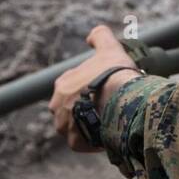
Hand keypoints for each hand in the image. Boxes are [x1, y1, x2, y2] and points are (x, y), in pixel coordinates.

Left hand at [48, 26, 140, 151]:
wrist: (120, 98)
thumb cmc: (113, 73)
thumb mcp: (109, 48)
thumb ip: (100, 36)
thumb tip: (92, 35)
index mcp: (62, 84)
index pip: (73, 88)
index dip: (89, 89)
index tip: (104, 91)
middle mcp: (57, 105)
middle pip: (71, 109)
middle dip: (86, 110)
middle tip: (106, 108)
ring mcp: (65, 125)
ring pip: (77, 127)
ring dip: (89, 126)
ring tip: (108, 123)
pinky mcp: (75, 141)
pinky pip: (84, 143)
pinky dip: (94, 141)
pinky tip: (107, 135)